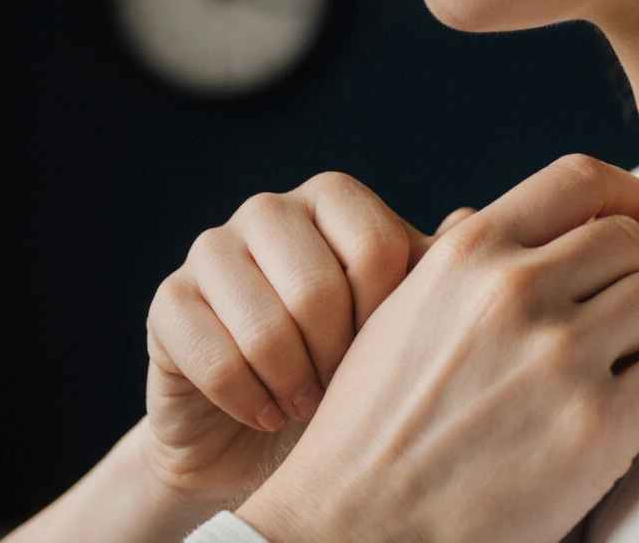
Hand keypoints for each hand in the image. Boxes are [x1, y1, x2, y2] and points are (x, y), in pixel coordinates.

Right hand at [141, 172, 477, 506]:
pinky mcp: (167, 301)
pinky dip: (248, 401)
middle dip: (338, 363)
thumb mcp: (403, 325)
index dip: (388, 323)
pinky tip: (264, 415)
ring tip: (307, 408)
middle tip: (343, 395)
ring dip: (294, 387)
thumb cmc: (349, 371)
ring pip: (264, 326)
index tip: (391, 358)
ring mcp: (210, 250)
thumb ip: (434, 275)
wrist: (263, 436)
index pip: (378, 249)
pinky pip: (214, 357)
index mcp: (333, 201)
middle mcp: (268, 211)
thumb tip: (470, 217)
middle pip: (318, 290)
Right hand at [236, 155, 638, 542]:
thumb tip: (489, 216)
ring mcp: (558, 355)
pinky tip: (606, 425)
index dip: (628, 195)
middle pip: (629, 243)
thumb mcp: (397, 316)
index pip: (578, 179)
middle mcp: (513, 289)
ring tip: (598, 379)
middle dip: (625, 282)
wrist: (357, 526)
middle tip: (605, 329)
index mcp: (464, 254)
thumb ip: (455, 263)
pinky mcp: (596, 426)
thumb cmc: (373, 428)